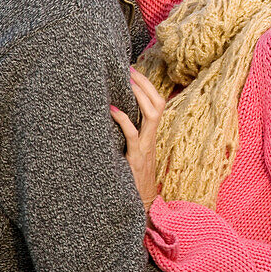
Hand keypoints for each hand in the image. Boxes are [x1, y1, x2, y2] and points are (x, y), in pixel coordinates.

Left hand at [110, 67, 165, 211]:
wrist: (142, 202)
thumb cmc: (134, 176)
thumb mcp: (135, 151)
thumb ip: (131, 134)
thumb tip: (114, 114)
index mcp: (153, 134)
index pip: (158, 103)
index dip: (148, 85)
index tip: (133, 70)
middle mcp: (152, 137)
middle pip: (158, 103)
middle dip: (145, 84)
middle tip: (129, 69)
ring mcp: (146, 147)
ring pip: (152, 114)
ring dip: (139, 96)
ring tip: (126, 82)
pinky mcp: (136, 157)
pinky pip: (133, 134)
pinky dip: (123, 119)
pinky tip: (112, 109)